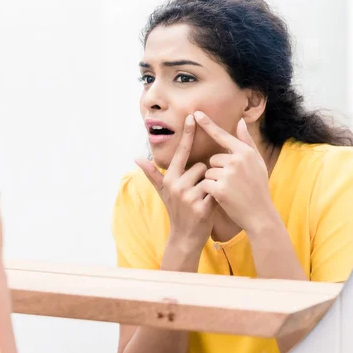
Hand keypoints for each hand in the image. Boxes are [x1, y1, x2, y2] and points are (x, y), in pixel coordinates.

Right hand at [136, 115, 216, 250]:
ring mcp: (188, 196)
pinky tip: (210, 206)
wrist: (185, 236)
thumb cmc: (176, 210)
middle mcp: (176, 185)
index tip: (193, 116)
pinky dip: (216, 196)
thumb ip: (152, 173)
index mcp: (170, 178)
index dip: (188, 134)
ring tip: (203, 199)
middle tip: (197, 192)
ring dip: (210, 186)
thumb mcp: (163, 191)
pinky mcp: (201, 206)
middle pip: (201, 166)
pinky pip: (215, 190)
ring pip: (209, 177)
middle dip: (203, 177)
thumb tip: (136, 158)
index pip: (181, 152)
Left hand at [194, 111, 272, 233]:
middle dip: (218, 170)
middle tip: (233, 183)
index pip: (222, 136)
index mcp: (245, 153)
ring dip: (214, 181)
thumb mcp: (257, 163)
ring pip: (208, 172)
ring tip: (230, 191)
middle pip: (213, 159)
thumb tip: (240, 121)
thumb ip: (246, 142)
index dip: (208, 124)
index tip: (196, 113)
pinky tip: (223, 197)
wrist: (260, 214)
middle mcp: (236, 161)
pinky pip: (205, 184)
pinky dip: (210, 191)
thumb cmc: (258, 188)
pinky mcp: (220, 188)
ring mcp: (228, 175)